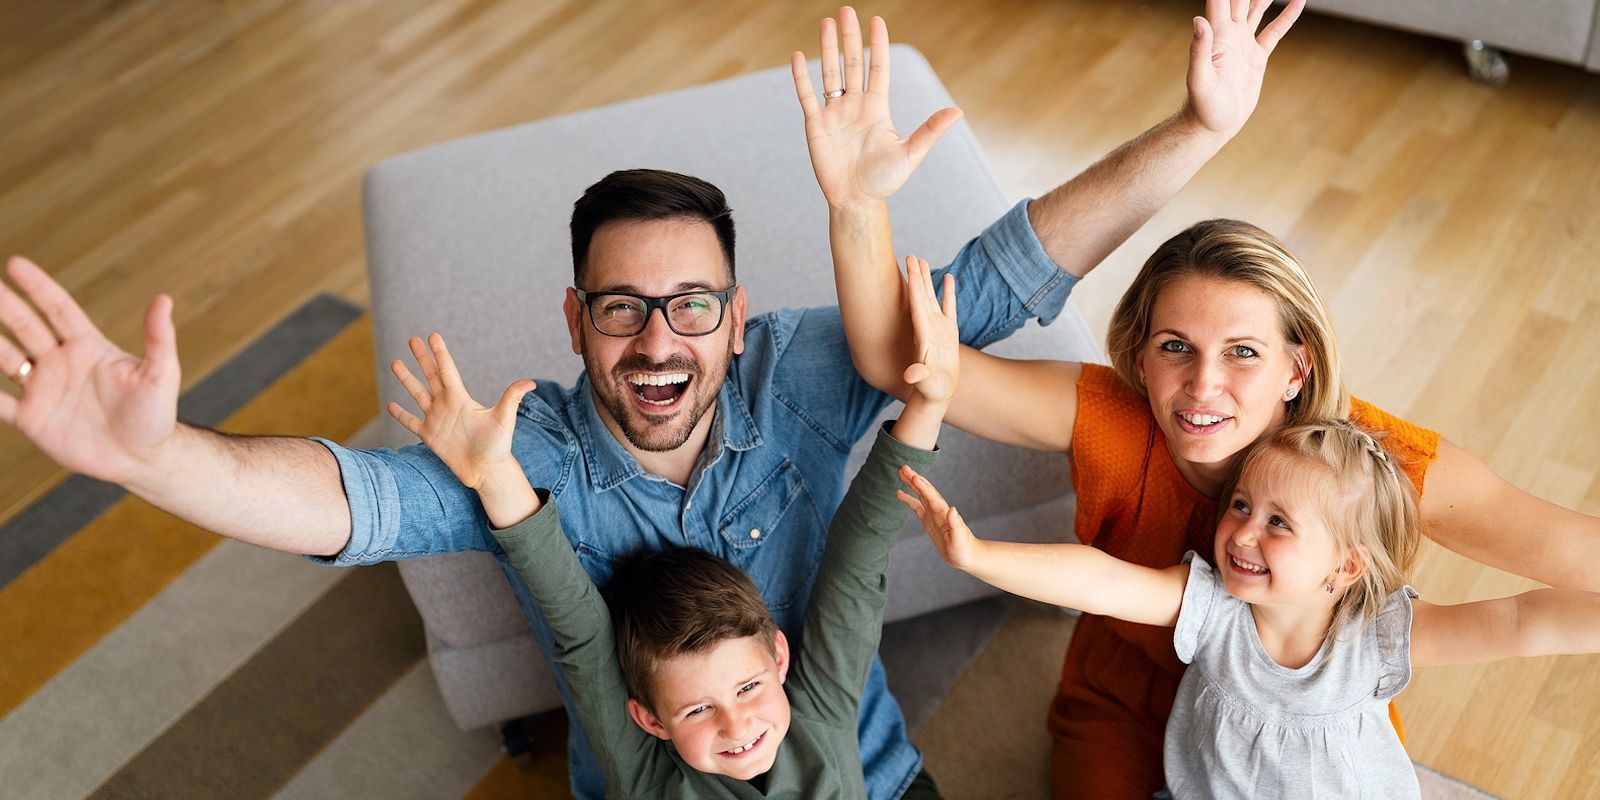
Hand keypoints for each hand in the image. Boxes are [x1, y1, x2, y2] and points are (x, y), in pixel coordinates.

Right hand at [0, 256, 179, 483]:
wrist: (141, 459)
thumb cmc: (155, 415)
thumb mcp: (160, 374)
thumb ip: (158, 338)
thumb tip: (164, 299)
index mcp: (88, 347)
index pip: (58, 309)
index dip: (38, 287)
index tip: (15, 263)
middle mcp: (60, 363)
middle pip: (25, 326)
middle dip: (3, 305)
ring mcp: (43, 389)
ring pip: (3, 358)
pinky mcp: (31, 419)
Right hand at [387, 333, 534, 492]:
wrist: (487, 471)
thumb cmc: (498, 446)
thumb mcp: (504, 419)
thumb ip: (512, 398)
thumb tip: (531, 383)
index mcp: (461, 399)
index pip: (447, 370)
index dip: (440, 353)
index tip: (432, 336)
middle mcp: (447, 406)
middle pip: (431, 376)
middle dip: (422, 358)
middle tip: (412, 340)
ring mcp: (436, 420)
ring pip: (417, 395)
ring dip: (406, 379)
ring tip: (395, 362)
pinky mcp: (429, 437)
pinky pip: (411, 423)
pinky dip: (401, 414)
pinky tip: (390, 405)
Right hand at [790, 7, 963, 207]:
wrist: (856, 200)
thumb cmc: (884, 180)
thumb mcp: (910, 153)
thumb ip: (930, 130)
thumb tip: (957, 111)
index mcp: (877, 108)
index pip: (878, 68)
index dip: (877, 45)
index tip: (876, 20)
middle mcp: (855, 105)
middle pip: (852, 64)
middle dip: (849, 37)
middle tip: (846, 10)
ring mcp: (834, 113)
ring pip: (830, 73)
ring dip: (828, 49)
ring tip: (826, 24)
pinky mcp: (816, 125)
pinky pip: (807, 95)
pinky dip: (801, 76)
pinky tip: (798, 56)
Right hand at [896, 465, 979, 569]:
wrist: (967, 556)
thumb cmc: (964, 549)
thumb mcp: (959, 539)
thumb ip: (956, 524)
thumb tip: (952, 509)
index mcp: (943, 513)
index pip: (931, 496)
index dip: (922, 486)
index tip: (912, 476)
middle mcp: (938, 510)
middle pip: (925, 490)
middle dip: (915, 479)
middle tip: (904, 467)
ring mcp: (933, 514)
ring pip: (920, 495)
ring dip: (911, 484)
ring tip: (901, 473)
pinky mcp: (929, 521)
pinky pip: (916, 507)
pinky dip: (908, 499)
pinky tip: (900, 494)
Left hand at [900, 255, 957, 404]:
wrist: (937, 395)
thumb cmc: (931, 391)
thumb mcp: (926, 385)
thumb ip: (919, 377)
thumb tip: (910, 376)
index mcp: (923, 336)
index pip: (917, 307)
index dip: (913, 287)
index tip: (909, 269)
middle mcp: (927, 328)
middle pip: (921, 297)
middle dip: (915, 276)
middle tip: (910, 255)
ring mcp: (938, 329)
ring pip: (932, 298)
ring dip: (926, 280)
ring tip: (922, 259)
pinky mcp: (949, 332)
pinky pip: (949, 308)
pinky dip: (948, 293)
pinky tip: (948, 277)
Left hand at [1181, 0, 1304, 136]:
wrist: (1213, 125)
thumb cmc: (1203, 106)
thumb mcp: (1200, 79)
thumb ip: (1199, 50)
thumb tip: (1198, 20)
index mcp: (1217, 34)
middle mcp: (1229, 33)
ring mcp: (1243, 43)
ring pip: (1258, 8)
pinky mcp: (1256, 57)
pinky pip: (1274, 32)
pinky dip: (1286, 16)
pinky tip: (1298, 1)